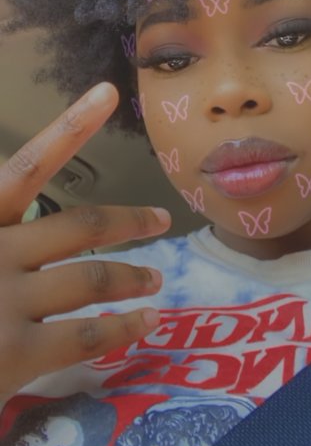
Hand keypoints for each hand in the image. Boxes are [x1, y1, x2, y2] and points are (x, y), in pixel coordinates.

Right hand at [0, 82, 169, 397]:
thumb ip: (2, 224)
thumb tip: (34, 217)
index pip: (25, 168)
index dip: (70, 127)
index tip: (107, 93)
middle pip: (79, 225)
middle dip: (128, 221)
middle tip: (160, 220)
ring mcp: (4, 301)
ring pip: (90, 277)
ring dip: (131, 276)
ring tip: (154, 280)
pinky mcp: (16, 352)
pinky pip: (89, 334)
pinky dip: (125, 327)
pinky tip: (145, 324)